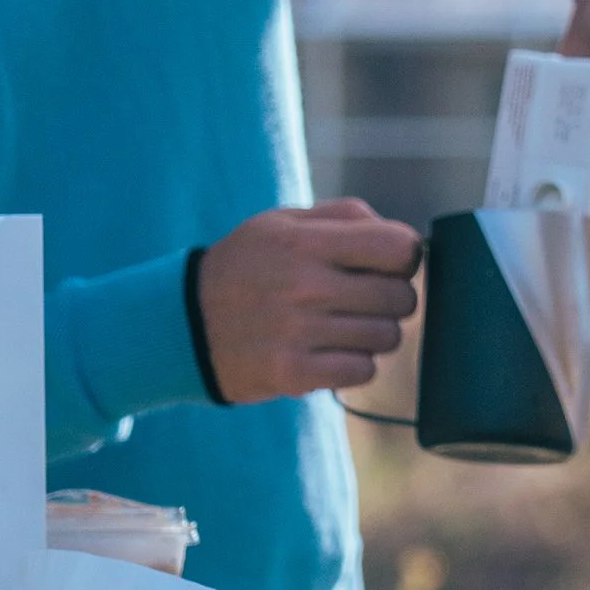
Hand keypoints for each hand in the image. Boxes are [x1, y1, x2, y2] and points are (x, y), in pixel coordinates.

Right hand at [194, 200, 423, 403]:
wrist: (185, 324)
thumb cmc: (246, 267)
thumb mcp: (282, 223)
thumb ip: (343, 216)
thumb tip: (402, 239)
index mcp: (306, 241)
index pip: (399, 248)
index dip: (404, 258)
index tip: (387, 265)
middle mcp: (304, 284)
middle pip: (401, 297)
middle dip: (392, 300)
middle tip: (365, 301)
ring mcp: (298, 331)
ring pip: (387, 337)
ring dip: (374, 335)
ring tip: (344, 327)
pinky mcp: (292, 372)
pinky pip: (362, 371)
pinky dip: (355, 365)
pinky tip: (331, 353)